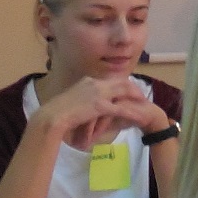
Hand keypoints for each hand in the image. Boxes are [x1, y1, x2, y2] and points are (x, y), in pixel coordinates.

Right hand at [36, 77, 156, 149]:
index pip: (112, 79)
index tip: (131, 89)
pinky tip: (140, 118)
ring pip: (125, 92)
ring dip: (137, 97)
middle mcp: (95, 83)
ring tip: (145, 104)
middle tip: (142, 96)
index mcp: (89, 80)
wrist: (51, 117)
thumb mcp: (73, 98)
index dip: (124, 84)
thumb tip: (91, 101)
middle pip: (122, 81)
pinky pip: (121, 109)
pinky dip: (132, 113)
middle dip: (134, 88)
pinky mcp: (99, 106)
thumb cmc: (58, 111)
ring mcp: (98, 93)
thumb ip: (84, 96)